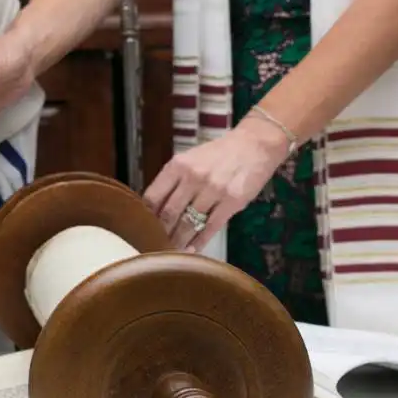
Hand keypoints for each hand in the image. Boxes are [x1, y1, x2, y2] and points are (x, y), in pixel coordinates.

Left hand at [142, 117, 294, 250]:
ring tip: (170, 253)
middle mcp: (193, 177)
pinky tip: (191, 250)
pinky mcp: (232, 202)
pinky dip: (199, 241)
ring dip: (178, 241)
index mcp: (178, 166)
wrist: (254, 145)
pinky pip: (210, 227)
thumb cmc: (218, 154)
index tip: (142, 230)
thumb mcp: (190, 160)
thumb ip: (173, 181)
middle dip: (160, 234)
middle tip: (154, 247)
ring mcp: (213, 190)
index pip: (153, 196)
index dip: (145, 217)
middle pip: (169, 213)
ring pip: (188, 223)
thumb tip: (154, 208)